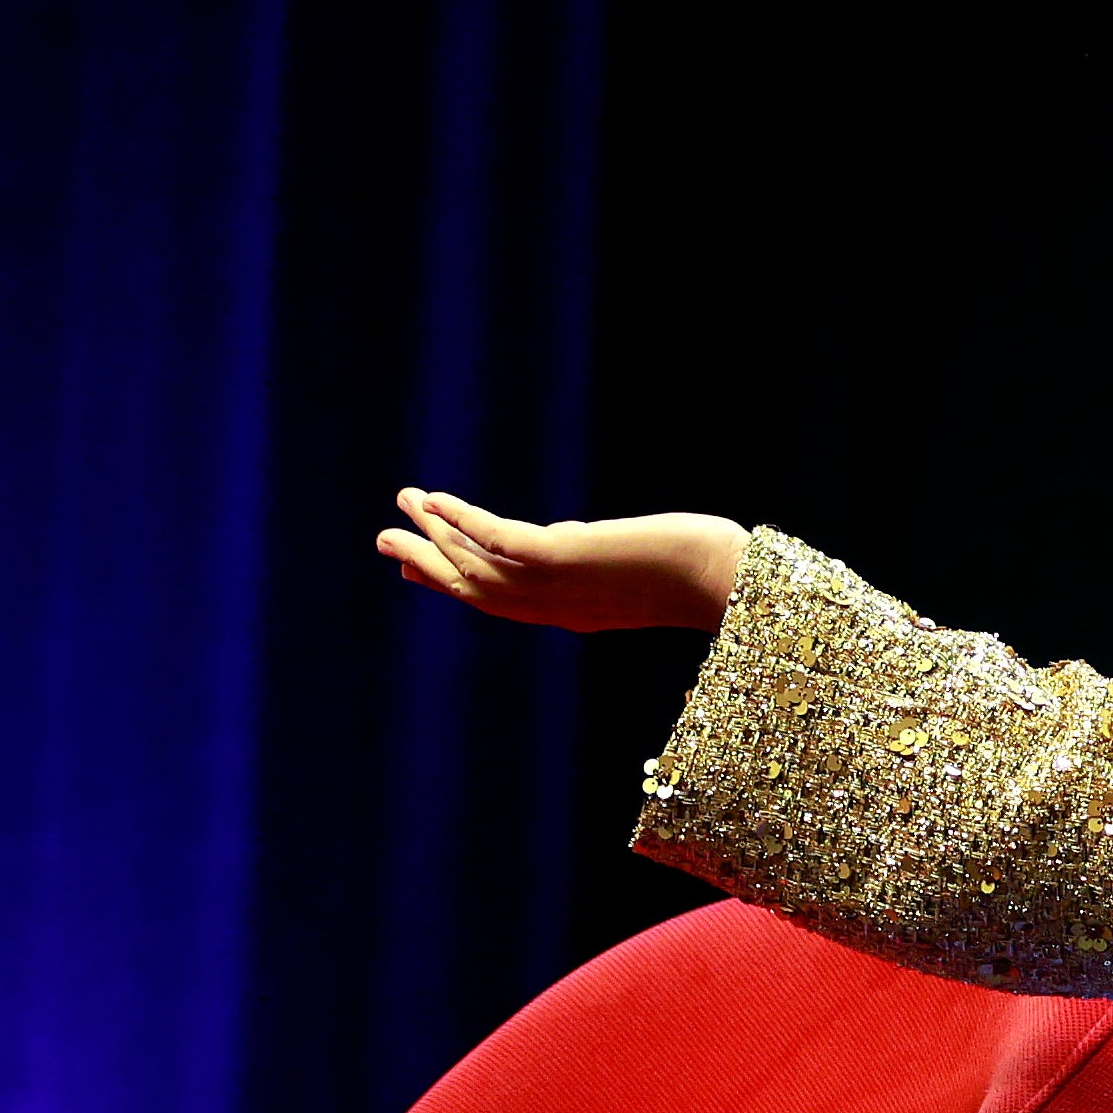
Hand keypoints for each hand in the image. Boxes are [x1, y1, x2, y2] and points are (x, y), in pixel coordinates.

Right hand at [379, 490, 745, 631]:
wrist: (728, 580)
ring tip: (403, 502)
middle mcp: (554, 607)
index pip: (495, 600)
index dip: (451, 582)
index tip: (415, 567)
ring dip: (435, 533)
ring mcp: (557, 585)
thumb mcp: (634, 568)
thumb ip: (595, 559)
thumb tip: (571, 538)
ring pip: (476, 566)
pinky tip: (438, 499)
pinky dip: (463, 520)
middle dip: (427, 561)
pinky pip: (500, 541)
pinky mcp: (567, 558)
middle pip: (473, 589)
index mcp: (568, 613)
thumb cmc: (702, 574)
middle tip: (384, 537)